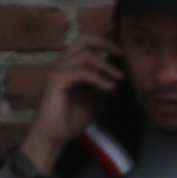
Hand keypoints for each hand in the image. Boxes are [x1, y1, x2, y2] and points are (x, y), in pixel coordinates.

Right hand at [16, 32, 122, 177]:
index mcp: (70, 66)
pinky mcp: (56, 81)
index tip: (122, 55)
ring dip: (106, 65)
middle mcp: (62, 64)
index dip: (105, 44)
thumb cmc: (71, 120)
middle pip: (84, 40)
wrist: (54, 137)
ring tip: (119, 78)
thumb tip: (118, 75)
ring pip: (85, 56)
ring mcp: (58, 71)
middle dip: (105, 44)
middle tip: (121, 55)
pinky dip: (98, 78)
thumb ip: (102, 84)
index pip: (87, 44)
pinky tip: (109, 88)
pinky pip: (81, 72)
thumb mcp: (94, 99)